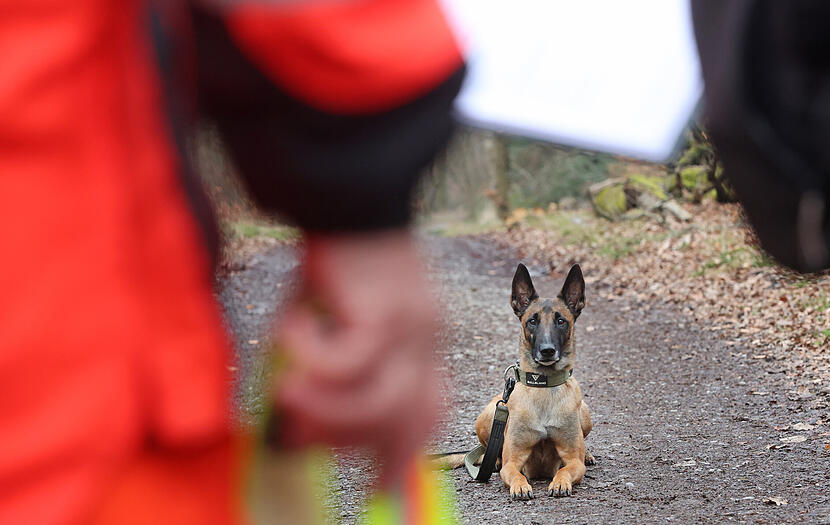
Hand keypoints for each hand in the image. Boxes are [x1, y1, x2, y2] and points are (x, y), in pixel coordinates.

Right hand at [270, 229, 440, 486]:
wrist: (342, 195)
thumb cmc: (332, 260)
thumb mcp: (332, 326)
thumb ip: (331, 375)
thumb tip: (302, 429)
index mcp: (425, 344)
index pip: (428, 414)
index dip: (404, 456)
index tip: (381, 488)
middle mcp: (430, 340)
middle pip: (409, 421)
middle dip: (353, 442)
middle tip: (301, 437)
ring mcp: (415, 327)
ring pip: (380, 402)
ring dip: (326, 408)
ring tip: (286, 389)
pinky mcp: (389, 310)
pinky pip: (350, 363)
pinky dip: (311, 354)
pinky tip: (289, 324)